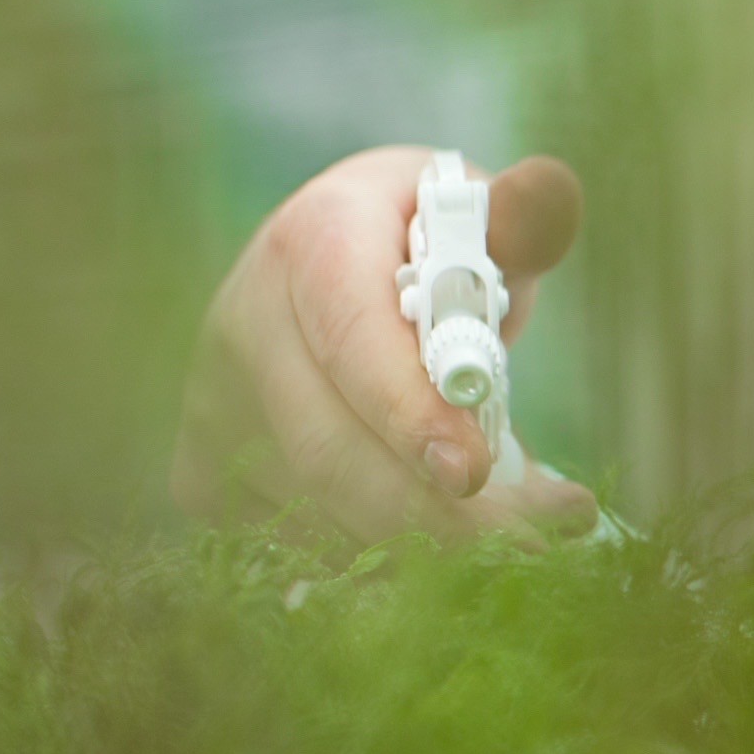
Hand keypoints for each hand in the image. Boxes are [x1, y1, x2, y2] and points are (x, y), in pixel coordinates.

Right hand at [171, 146, 600, 542]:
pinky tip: (449, 546)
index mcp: (314, 242)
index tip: (472, 471)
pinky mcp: (202, 468)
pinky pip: (295, 542)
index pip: (351, 338)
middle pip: (328, 449)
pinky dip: (378, 562)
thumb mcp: (477, 218)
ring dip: (425, 549)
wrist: (336, 269)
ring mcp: (210, 402)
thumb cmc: (429, 244)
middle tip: (540, 548)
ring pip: (317, 512)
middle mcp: (241, 320)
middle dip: (437, 516)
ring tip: (527, 541)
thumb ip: (519, 220)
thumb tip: (551, 191)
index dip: (407, 413)